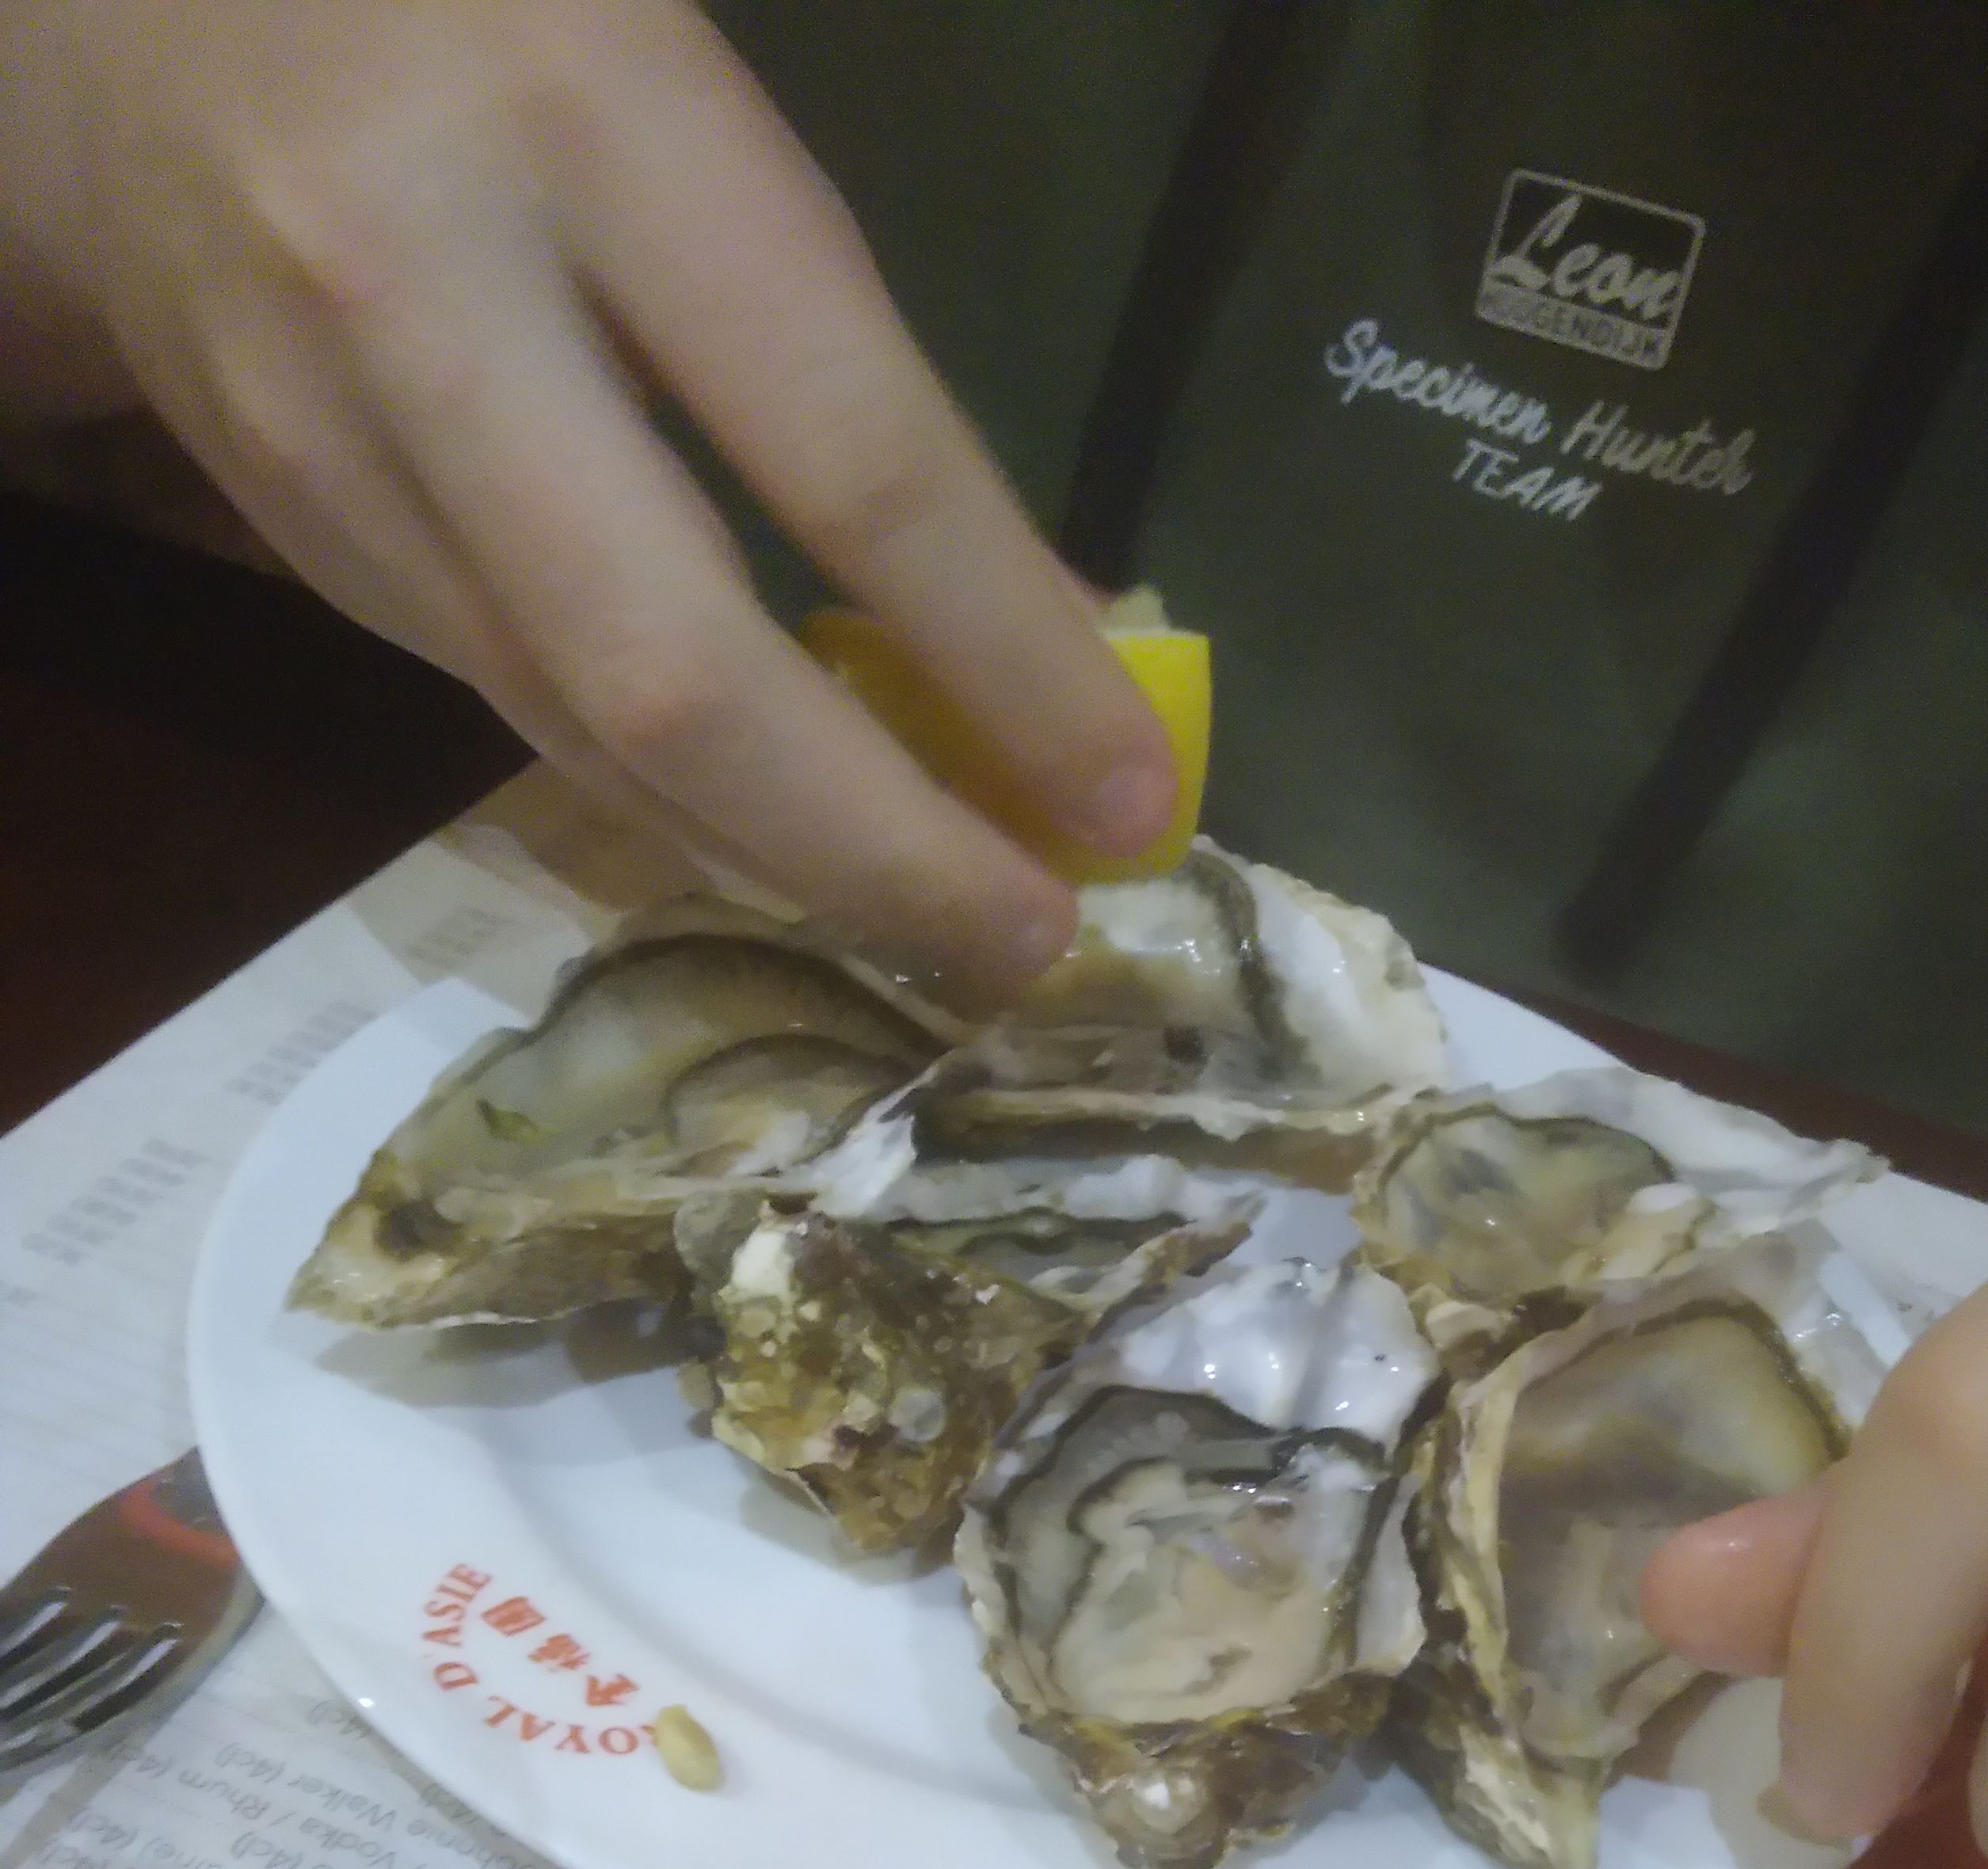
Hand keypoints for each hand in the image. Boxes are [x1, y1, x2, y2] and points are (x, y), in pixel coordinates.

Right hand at [0, 0, 1174, 990]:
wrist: (137, 12)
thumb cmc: (486, 14)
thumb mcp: (688, 83)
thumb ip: (841, 326)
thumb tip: (1040, 611)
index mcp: (590, 130)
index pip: (852, 457)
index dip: (1008, 660)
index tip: (1131, 795)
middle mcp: (434, 307)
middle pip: (680, 676)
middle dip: (879, 849)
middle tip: (1031, 939)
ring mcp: (340, 451)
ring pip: (586, 736)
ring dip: (784, 861)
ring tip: (945, 924)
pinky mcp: (302, 542)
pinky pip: (514, 712)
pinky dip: (671, 804)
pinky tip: (783, 842)